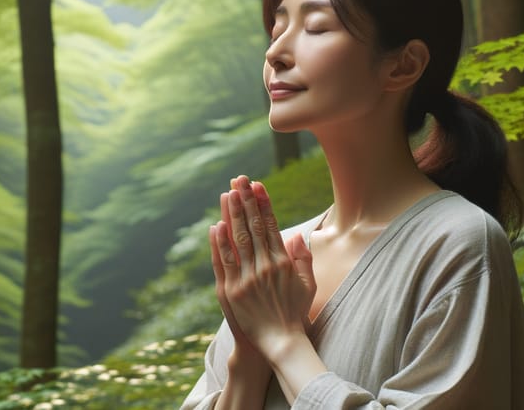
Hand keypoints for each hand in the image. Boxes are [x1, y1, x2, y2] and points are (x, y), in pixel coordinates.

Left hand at [209, 176, 315, 360]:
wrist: (280, 345)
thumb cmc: (296, 314)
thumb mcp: (308, 285)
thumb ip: (303, 258)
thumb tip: (297, 233)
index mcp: (282, 263)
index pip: (270, 225)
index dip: (263, 203)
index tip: (258, 185)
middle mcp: (263, 267)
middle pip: (252, 227)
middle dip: (246, 200)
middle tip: (240, 179)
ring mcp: (245, 279)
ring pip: (237, 240)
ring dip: (232, 214)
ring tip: (228, 193)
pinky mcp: (230, 291)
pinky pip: (224, 262)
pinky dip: (219, 243)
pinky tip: (216, 225)